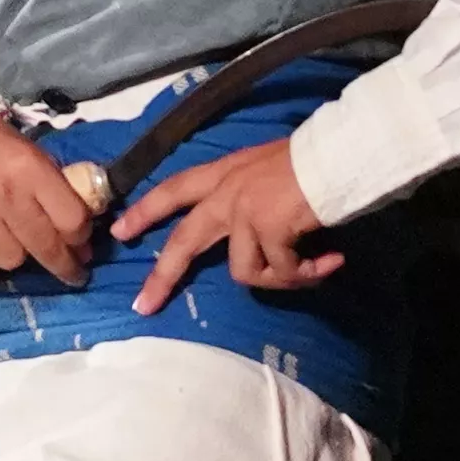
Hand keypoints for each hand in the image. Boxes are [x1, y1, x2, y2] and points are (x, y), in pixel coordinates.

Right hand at [0, 90, 107, 282]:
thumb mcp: (26, 150)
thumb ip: (50, 185)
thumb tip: (76, 227)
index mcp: (29, 168)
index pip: (71, 220)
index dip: (81, 239)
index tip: (82, 248)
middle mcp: (3, 192)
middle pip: (45, 247)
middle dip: (62, 264)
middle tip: (69, 271)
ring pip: (11, 261)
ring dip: (15, 256)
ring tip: (9, 242)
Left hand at [109, 135, 339, 309]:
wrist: (339, 155)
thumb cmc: (316, 158)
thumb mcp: (270, 170)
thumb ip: (254, 197)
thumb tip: (261, 235)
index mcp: (225, 172)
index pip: (174, 189)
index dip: (147, 211)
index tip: (120, 230)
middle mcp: (227, 192)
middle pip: (184, 241)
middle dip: (162, 276)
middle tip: (143, 304)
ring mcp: (244, 212)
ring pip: (242, 271)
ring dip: (279, 278)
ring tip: (312, 269)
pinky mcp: (266, 231)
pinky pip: (280, 272)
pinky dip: (306, 274)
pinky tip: (331, 261)